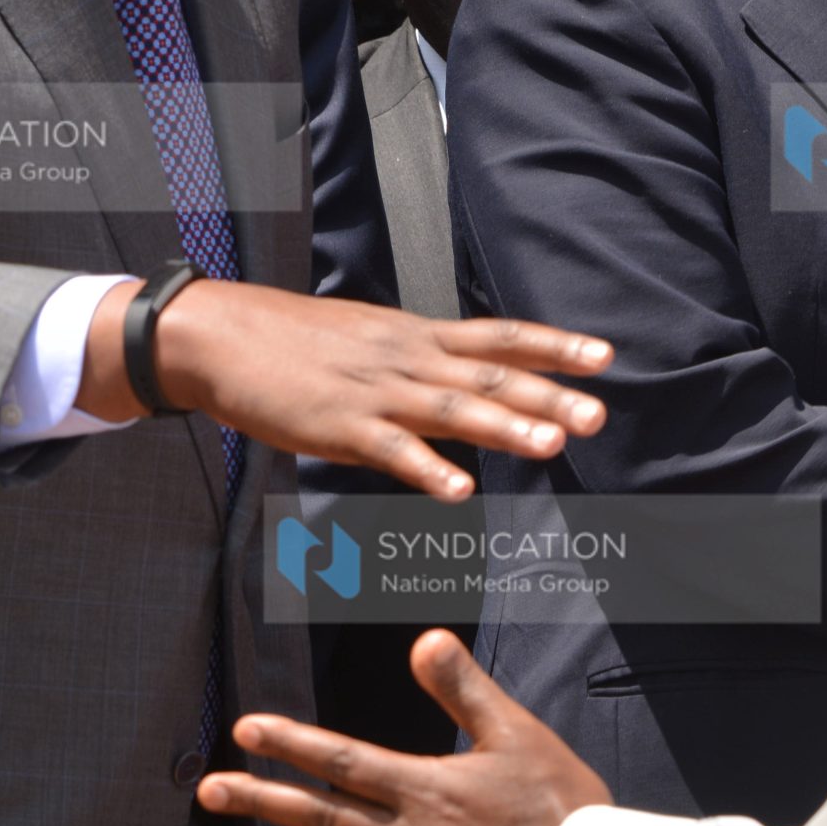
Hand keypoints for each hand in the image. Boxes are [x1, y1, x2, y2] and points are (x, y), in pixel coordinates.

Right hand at [81, 281, 610, 500]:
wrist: (222, 336)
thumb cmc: (295, 340)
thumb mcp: (371, 335)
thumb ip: (420, 358)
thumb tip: (466, 374)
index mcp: (417, 336)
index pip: (499, 337)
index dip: (553, 346)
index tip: (604, 356)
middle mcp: (407, 359)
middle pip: (489, 376)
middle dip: (548, 395)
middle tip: (598, 416)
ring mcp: (374, 393)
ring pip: (451, 410)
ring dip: (504, 428)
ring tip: (552, 446)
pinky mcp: (338, 427)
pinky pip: (390, 452)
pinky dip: (426, 470)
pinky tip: (458, 490)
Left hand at [198, 629, 610, 825]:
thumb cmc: (559, 808)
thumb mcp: (518, 736)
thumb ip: (464, 689)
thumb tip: (424, 640)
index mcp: (426, 792)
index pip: (343, 762)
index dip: (291, 744)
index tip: (246, 729)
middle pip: (319, 817)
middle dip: (260, 801)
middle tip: (207, 789)